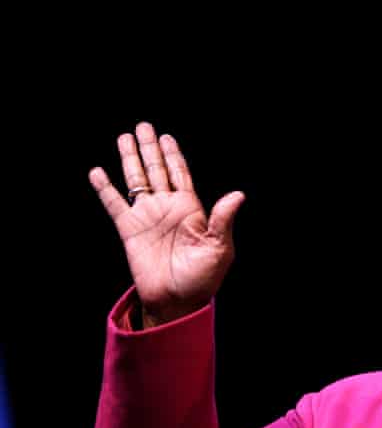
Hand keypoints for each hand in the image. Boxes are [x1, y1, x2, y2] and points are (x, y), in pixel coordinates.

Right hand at [89, 122, 244, 326]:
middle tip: (143, 126)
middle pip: (157, 170)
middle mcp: (167, 208)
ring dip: (130, 160)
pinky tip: (97, 172)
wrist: (177, 301)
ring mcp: (147, 217)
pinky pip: (115, 204)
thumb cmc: (203, 277)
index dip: (173, 155)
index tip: (166, 137)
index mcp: (190, 209)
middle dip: (150, 149)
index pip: (180, 174)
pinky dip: (105, 189)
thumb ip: (223, 219)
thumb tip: (238, 195)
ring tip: (123, 137)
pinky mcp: (129, 231)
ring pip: (137, 181)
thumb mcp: (219, 248)